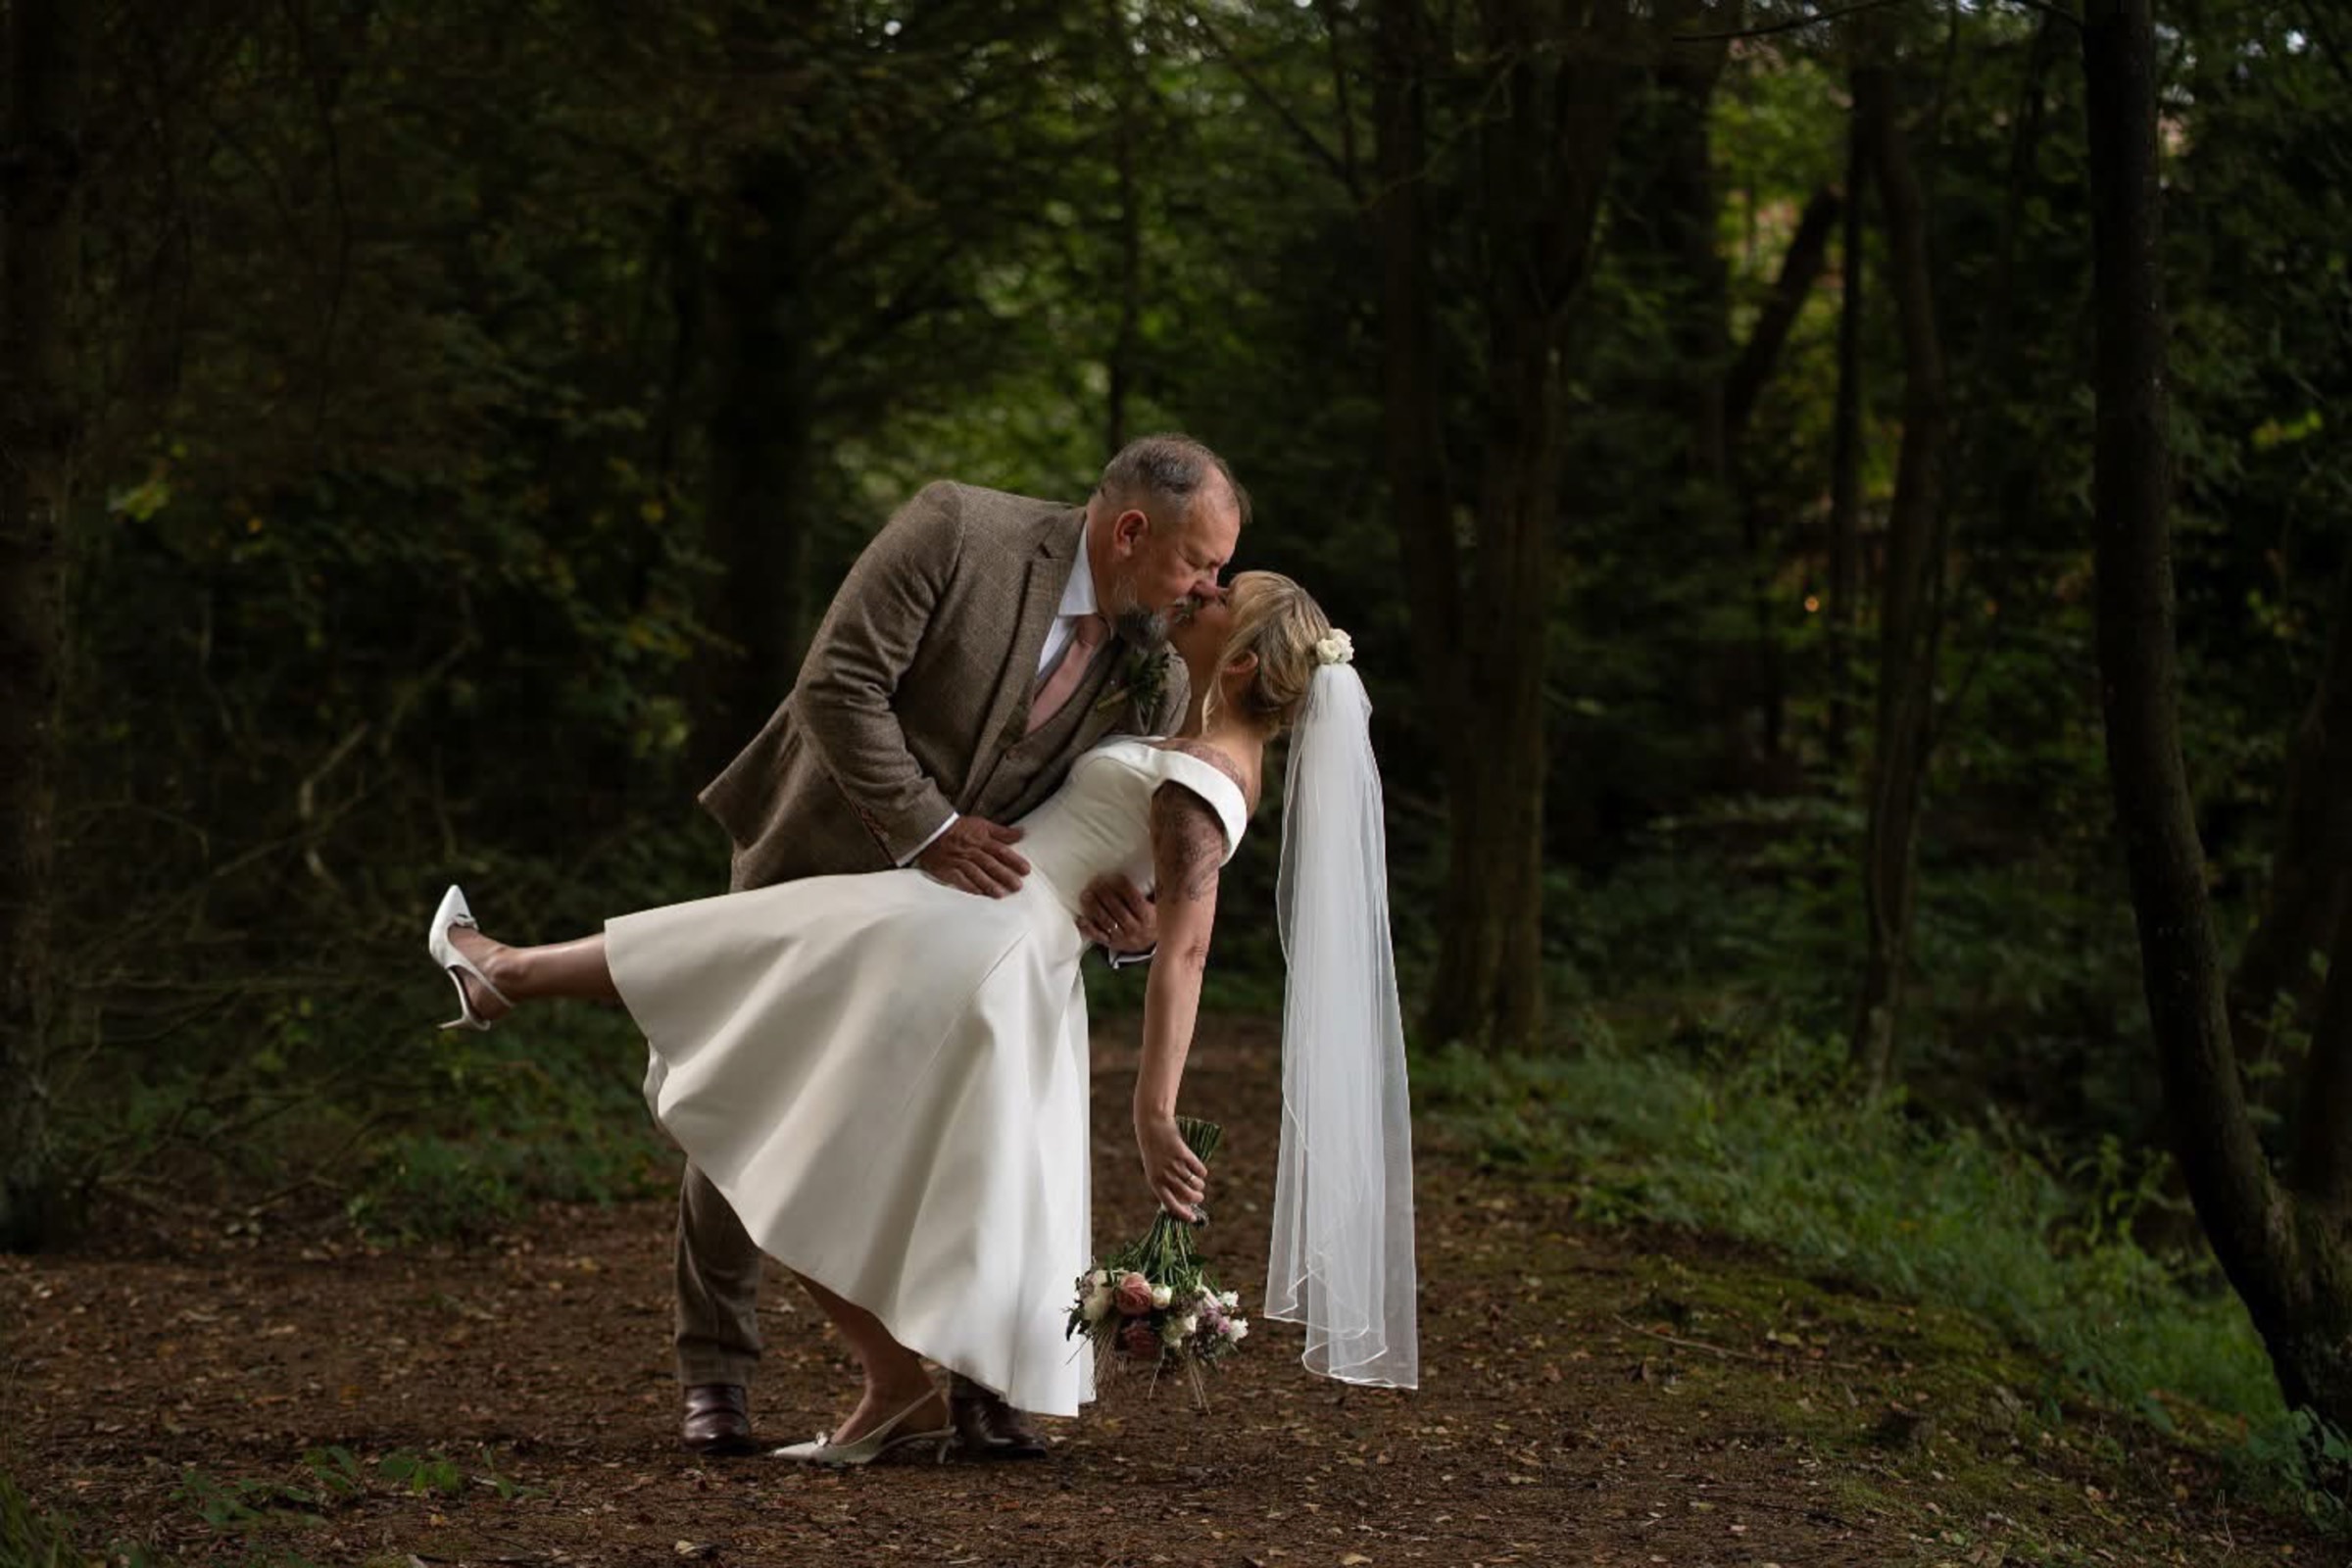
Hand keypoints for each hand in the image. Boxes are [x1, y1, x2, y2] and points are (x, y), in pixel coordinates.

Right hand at [915, 817, 1029, 896]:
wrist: (931, 830)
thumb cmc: (959, 829)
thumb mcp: (982, 825)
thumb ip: (1002, 832)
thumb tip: (1022, 833)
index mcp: (981, 839)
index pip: (1000, 851)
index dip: (1014, 860)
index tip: (1026, 870)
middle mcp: (972, 851)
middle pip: (990, 864)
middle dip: (1004, 875)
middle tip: (1017, 886)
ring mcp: (959, 861)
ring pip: (976, 873)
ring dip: (988, 884)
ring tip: (1000, 894)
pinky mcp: (948, 869)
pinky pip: (959, 879)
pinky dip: (969, 887)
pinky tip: (979, 895)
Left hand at [1077, 874, 1156, 952]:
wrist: (1157, 944)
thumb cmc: (1154, 918)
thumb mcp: (1159, 906)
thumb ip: (1151, 893)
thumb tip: (1145, 873)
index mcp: (1149, 918)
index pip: (1135, 901)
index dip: (1124, 887)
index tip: (1114, 875)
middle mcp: (1136, 929)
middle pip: (1118, 911)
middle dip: (1105, 895)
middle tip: (1095, 882)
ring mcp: (1124, 939)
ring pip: (1107, 922)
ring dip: (1094, 908)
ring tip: (1085, 895)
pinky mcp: (1113, 944)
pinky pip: (1099, 937)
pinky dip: (1088, 928)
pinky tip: (1080, 919)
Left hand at [1134, 1109, 1207, 1221]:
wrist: (1152, 1126)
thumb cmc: (1154, 1152)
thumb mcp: (1155, 1170)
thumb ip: (1166, 1185)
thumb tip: (1183, 1202)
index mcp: (1155, 1182)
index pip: (1170, 1204)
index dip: (1183, 1214)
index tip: (1193, 1219)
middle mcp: (1164, 1175)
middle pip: (1187, 1195)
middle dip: (1196, 1198)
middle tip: (1200, 1197)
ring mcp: (1174, 1164)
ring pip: (1194, 1182)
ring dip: (1199, 1185)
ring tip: (1199, 1183)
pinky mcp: (1183, 1153)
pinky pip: (1198, 1169)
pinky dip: (1202, 1172)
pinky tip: (1201, 1171)